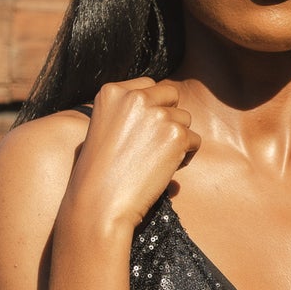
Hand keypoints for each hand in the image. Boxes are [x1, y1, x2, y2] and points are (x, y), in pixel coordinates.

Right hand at [62, 78, 199, 236]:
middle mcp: (135, 97)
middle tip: (155, 144)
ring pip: (184, 118)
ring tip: (157, 161)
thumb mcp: (101, 129)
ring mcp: (157, 114)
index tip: (144, 130)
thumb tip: (162, 110)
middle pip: (170, 95)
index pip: (148, 86)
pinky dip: (186, 157)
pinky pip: (194, 140)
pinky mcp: (176, 135)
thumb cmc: (95, 175)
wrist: (99, 203)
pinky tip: (165, 171)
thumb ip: (124, 112)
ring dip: (177, 138)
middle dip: (169, 116)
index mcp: (111, 92)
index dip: (152, 107)